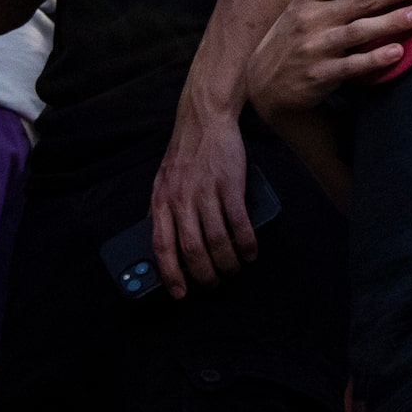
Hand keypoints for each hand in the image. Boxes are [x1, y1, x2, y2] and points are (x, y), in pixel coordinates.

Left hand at [151, 100, 255, 295]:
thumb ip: (161, 211)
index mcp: (162, 201)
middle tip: (214, 285)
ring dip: (227, 262)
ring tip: (233, 270)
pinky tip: (250, 252)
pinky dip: (245, 242)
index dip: (170, 274)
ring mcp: (205, 192)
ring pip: (216, 240)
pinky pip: (238, 222)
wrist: (205, 119)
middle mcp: (181, 199)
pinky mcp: (229, 184)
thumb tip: (161, 242)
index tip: (179, 293)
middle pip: (192, 250)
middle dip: (205, 275)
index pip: (162, 246)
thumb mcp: (162, 181)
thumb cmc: (185, 153)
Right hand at [248, 0, 411, 122]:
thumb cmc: (293, 35)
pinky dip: (375, 58)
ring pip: (359, 31)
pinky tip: (397, 52)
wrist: (265, 84)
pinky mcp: (321, 75)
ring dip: (392, 21)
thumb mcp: (302, 4)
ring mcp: (316, 47)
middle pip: (360, 1)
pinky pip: (352, 65)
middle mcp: (311, 18)